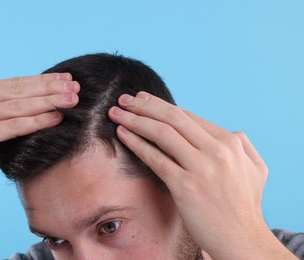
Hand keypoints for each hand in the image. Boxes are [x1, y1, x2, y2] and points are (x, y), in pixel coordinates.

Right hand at [0, 73, 79, 203]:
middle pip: (18, 91)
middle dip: (50, 88)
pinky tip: (57, 118)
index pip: (14, 83)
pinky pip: (14, 126)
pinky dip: (38, 122)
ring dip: (49, 102)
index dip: (43, 80)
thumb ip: (11, 109)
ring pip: (18, 107)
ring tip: (72, 100)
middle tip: (75, 86)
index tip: (67, 79)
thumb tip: (50, 95)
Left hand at [109, 91, 294, 258]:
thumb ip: (244, 146)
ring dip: (135, 120)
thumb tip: (230, 132)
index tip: (142, 100)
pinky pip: (156, 159)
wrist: (241, 240)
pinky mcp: (185, 187)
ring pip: (162, 134)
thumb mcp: (255, 169)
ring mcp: (201, 168)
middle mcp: (217, 150)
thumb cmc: (245, 206)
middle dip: (144, 105)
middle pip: (172, 118)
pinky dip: (136, 144)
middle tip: (124, 99)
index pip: (188, 115)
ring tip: (116, 113)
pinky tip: (123, 134)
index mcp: (230, 142)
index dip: (161, 105)